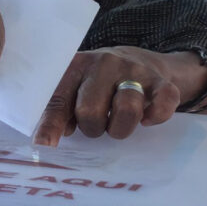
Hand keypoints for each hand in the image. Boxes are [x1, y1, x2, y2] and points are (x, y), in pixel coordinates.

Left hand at [34, 47, 202, 146]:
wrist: (140, 60)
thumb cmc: (98, 84)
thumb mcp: (75, 89)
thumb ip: (60, 110)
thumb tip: (45, 141)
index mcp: (76, 66)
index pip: (58, 99)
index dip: (50, 124)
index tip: (44, 145)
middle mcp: (103, 63)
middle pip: (90, 110)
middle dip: (93, 128)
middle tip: (98, 124)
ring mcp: (134, 70)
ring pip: (127, 110)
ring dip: (120, 128)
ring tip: (117, 122)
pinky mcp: (160, 80)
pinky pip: (162, 105)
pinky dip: (155, 116)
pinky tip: (147, 118)